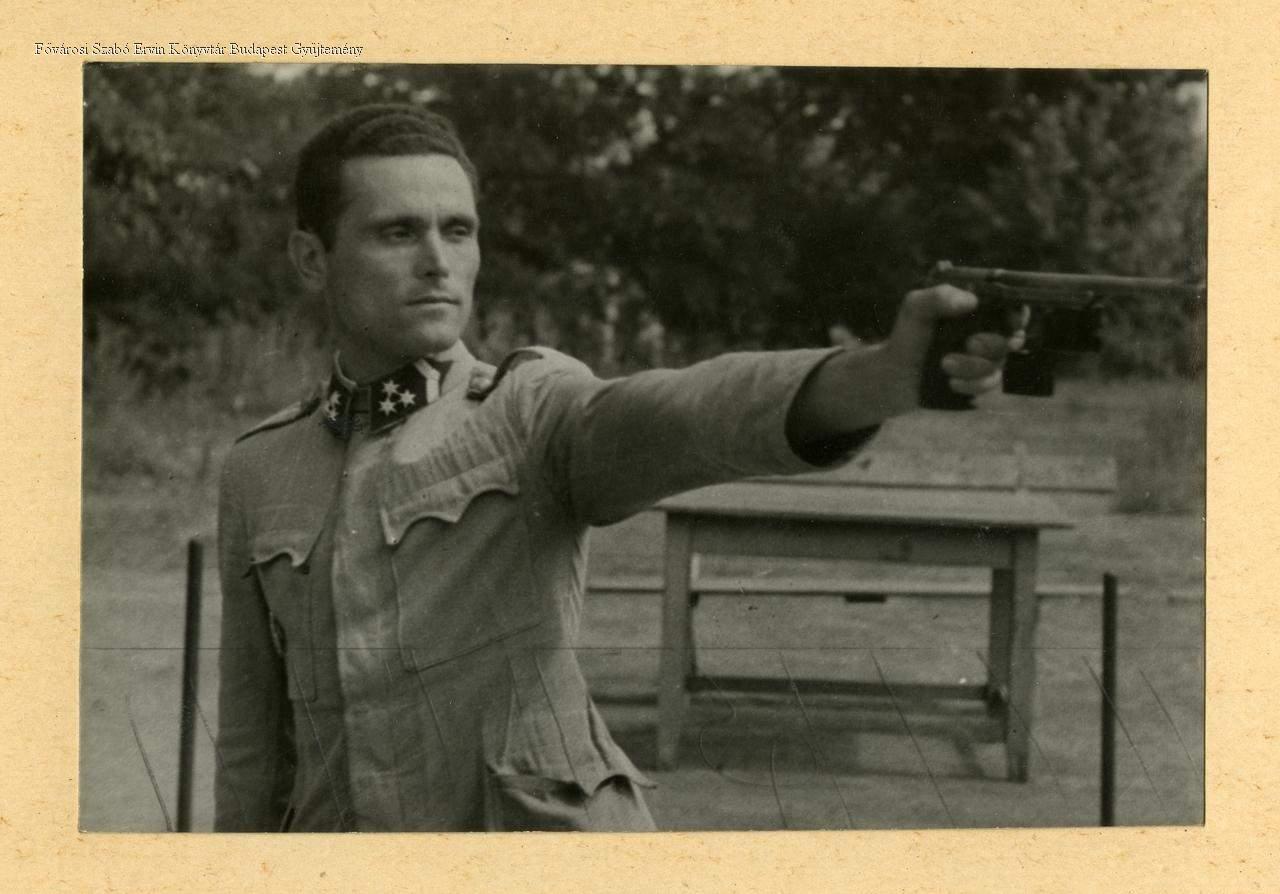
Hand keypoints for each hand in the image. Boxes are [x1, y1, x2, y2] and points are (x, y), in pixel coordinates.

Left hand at [885, 284, 1026, 401]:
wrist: (896, 375)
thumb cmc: (909, 336)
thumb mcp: (917, 307)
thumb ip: (940, 296)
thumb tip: (972, 301)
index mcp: (979, 313)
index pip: (1014, 309)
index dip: (1020, 315)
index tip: (1013, 322)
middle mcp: (989, 337)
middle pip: (1011, 339)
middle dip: (992, 343)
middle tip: (970, 344)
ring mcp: (987, 363)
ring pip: (997, 365)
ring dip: (972, 366)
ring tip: (944, 364)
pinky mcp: (980, 385)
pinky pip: (989, 386)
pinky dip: (970, 384)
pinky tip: (950, 382)